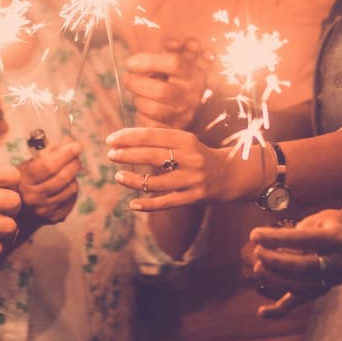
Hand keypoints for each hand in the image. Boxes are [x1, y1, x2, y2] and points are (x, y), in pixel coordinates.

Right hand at [17, 141, 82, 228]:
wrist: (18, 210)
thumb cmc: (26, 181)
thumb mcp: (29, 164)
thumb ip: (48, 152)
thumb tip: (69, 141)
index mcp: (24, 180)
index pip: (47, 166)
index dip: (64, 154)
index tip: (76, 145)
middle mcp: (33, 197)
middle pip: (62, 178)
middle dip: (74, 163)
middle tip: (76, 155)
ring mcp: (44, 210)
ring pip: (71, 188)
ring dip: (73, 177)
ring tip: (67, 172)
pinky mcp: (54, 217)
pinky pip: (72, 199)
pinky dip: (72, 189)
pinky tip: (65, 185)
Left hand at [106, 126, 242, 210]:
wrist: (231, 175)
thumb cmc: (198, 156)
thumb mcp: (185, 142)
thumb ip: (161, 141)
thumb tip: (126, 140)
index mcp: (186, 139)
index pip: (152, 135)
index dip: (128, 137)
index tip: (111, 139)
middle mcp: (190, 158)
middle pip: (152, 156)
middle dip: (127, 155)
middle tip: (111, 155)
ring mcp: (192, 179)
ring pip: (155, 181)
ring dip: (133, 180)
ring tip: (118, 176)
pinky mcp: (194, 197)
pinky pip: (166, 202)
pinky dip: (147, 205)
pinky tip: (132, 204)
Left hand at [123, 38, 210, 128]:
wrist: (185, 110)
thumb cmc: (175, 78)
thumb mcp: (178, 60)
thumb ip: (175, 48)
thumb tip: (172, 43)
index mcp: (191, 74)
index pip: (174, 63)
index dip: (149, 61)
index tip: (130, 62)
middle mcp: (189, 95)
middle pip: (160, 90)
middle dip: (136, 83)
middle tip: (127, 77)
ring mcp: (181, 114)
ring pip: (152, 108)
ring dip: (138, 99)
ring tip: (138, 93)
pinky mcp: (171, 129)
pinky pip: (149, 124)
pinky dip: (141, 115)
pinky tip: (142, 109)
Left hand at [245, 208, 341, 318]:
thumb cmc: (324, 225)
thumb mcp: (314, 220)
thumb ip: (294, 233)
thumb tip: (266, 245)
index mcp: (337, 239)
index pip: (304, 239)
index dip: (277, 238)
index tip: (255, 234)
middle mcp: (338, 262)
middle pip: (305, 266)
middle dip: (276, 261)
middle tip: (258, 252)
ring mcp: (331, 280)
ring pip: (301, 287)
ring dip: (275, 279)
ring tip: (257, 267)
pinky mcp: (321, 291)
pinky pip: (299, 302)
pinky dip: (279, 310)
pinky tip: (261, 312)